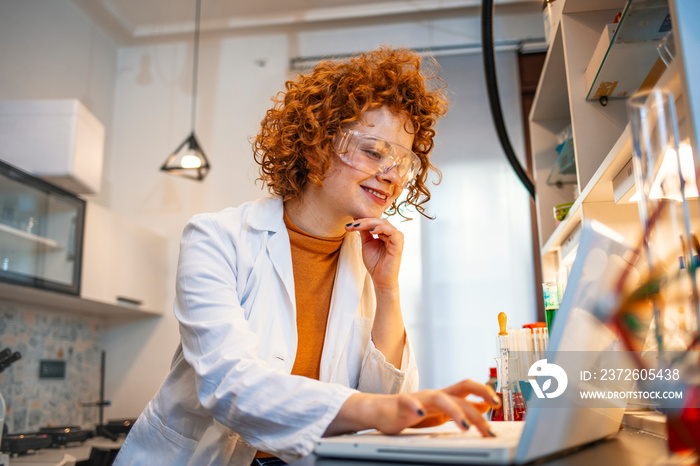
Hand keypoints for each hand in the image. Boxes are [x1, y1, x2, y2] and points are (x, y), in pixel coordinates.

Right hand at [326, 379, 501, 437]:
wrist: (380, 411)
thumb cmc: (410, 411)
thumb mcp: (441, 411)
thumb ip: (461, 407)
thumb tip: (485, 406)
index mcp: (445, 396)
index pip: (469, 387)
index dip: (485, 392)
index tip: (498, 403)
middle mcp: (434, 394)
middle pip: (460, 392)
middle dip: (477, 400)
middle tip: (491, 415)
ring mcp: (419, 399)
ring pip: (440, 398)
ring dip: (454, 411)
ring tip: (465, 426)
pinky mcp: (401, 405)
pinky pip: (408, 403)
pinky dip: (415, 408)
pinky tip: (420, 415)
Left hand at [345, 218, 402, 289]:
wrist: (380, 279)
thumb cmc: (375, 263)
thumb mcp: (367, 244)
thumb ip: (364, 232)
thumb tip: (357, 220)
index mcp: (386, 233)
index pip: (374, 221)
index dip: (361, 221)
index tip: (348, 226)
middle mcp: (393, 234)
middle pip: (378, 221)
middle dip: (363, 221)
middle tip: (351, 226)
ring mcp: (397, 238)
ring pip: (384, 223)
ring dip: (369, 223)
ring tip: (357, 227)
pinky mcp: (398, 244)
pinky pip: (391, 232)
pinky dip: (381, 229)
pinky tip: (371, 231)